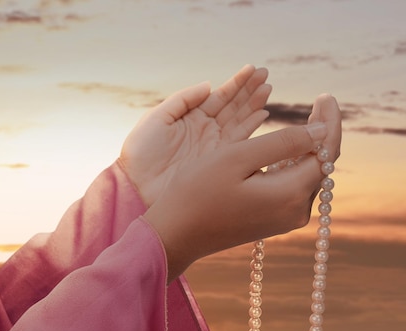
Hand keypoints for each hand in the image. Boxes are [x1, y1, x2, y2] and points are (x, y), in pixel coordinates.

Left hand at [119, 65, 271, 206]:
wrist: (137, 186)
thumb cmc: (141, 152)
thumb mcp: (157, 118)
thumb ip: (183, 99)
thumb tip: (209, 85)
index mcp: (191, 117)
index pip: (219, 96)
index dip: (236, 83)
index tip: (252, 69)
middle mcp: (206, 130)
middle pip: (234, 106)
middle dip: (250, 90)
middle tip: (266, 74)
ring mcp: (214, 146)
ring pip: (240, 121)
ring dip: (255, 105)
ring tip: (268, 89)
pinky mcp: (219, 162)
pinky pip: (239, 142)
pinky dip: (252, 128)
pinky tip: (263, 114)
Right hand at [144, 94, 340, 280]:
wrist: (175, 235)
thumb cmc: (197, 193)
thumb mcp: (237, 157)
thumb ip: (283, 143)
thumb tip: (321, 131)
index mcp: (290, 194)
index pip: (326, 152)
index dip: (330, 121)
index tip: (326, 96)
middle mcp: (296, 211)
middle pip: (323, 164)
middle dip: (324, 131)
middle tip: (321, 100)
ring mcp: (286, 218)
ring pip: (310, 175)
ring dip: (312, 146)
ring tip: (312, 116)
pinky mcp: (274, 220)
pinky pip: (296, 185)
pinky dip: (298, 162)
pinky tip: (292, 145)